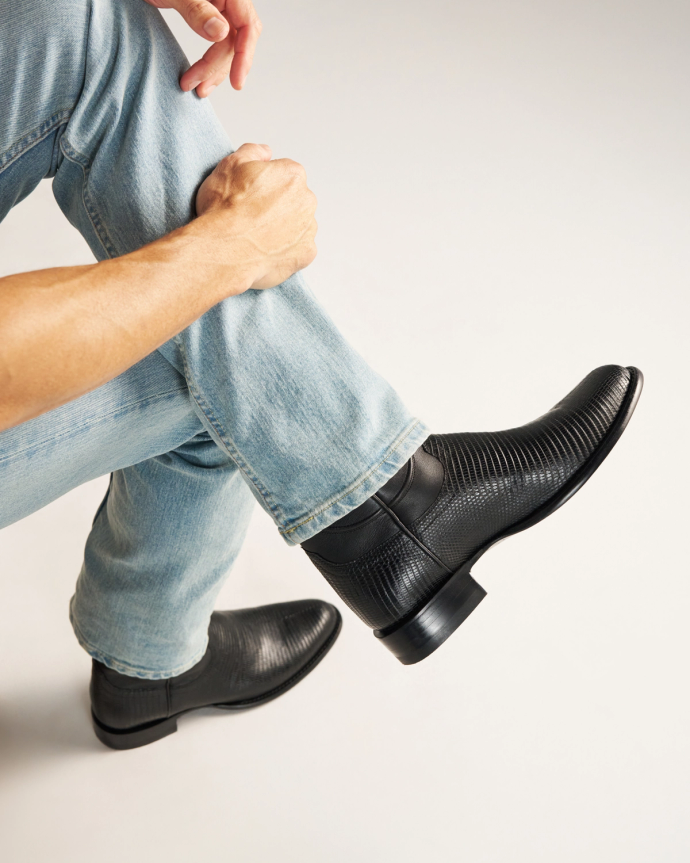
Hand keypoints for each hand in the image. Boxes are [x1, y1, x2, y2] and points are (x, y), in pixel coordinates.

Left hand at [143, 0, 261, 96]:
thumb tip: (222, 33)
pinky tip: (201, 74)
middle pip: (237, 40)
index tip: (236, 82)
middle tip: (199, 87)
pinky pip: (218, 41)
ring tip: (198, 88)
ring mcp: (219, 6)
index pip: (247, 26)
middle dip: (219, 67)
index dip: (244, 56)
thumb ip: (197, 10)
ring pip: (228, 44)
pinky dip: (210, 60)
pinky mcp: (209, 12)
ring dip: (214, 70)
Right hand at [196, 144, 317, 289]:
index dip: (264, 185)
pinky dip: (286, 249)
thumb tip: (266, 152)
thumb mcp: (229, 165)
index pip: (284, 174)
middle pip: (294, 199)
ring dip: (283, 227)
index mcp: (292, 175)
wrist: (223, 250)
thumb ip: (252, 152)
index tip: (251, 195)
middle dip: (277, 205)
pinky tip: (266, 249)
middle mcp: (307, 199)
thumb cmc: (224, 210)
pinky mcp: (306, 253)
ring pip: (298, 224)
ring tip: (258, 234)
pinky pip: (299, 248)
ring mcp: (308, 228)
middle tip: (253, 216)